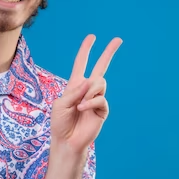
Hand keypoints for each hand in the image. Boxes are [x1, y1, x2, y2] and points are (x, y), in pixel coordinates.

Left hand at [50, 34, 122, 153]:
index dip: (86, 50)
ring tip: (80, 104)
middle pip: (101, 67)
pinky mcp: (102, 110)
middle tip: (118, 39)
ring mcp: (96, 98)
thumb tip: (89, 82)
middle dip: (109, 52)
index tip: (92, 37)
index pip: (81, 63)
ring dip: (89, 91)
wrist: (67, 140)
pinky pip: (101, 98)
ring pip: (100, 83)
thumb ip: (74, 91)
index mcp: (75, 85)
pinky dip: (91, 102)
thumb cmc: (60, 122)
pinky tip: (82, 109)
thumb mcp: (60, 103)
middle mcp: (87, 89)